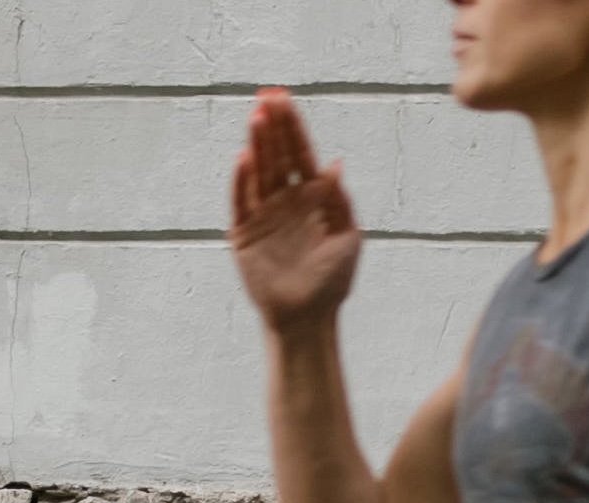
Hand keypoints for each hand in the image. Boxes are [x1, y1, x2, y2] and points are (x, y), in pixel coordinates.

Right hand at [230, 90, 360, 333]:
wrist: (308, 318)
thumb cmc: (333, 282)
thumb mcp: (348, 239)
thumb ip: (340, 202)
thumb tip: (334, 164)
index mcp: (312, 199)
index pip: (300, 155)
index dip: (293, 127)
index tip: (284, 99)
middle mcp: (286, 202)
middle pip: (277, 156)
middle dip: (273, 126)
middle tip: (267, 97)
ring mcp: (264, 215)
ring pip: (258, 171)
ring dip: (257, 144)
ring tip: (257, 117)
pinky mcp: (244, 233)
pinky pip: (240, 200)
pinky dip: (241, 179)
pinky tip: (245, 157)